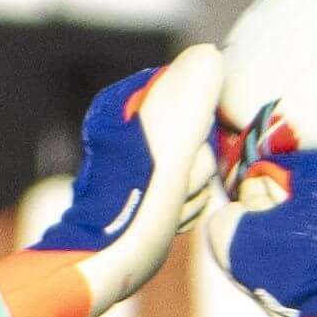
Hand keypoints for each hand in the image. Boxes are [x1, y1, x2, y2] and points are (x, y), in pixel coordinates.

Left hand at [23, 43, 217, 315]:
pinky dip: (186, 207)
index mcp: (134, 102)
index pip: (200, 92)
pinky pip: (192, 189)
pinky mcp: (152, 189)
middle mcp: (138, 125)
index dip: (207, 127)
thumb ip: (190, 97)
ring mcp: (147, 159)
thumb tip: (209, 54)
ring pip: (200, 164)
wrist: (107, 263)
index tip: (190, 154)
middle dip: (197, 167)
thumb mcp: (167, 146)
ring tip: (168, 208)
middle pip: (203, 132)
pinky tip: (168, 220)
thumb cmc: (134, 206)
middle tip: (174, 188)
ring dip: (193, 192)